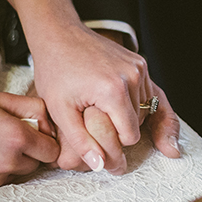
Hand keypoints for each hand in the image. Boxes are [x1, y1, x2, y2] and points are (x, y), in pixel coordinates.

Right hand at [0, 93, 58, 186]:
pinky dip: (3, 167)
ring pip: (24, 172)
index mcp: (17, 137)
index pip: (53, 150)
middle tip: (15, 133)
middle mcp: (10, 161)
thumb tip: (50, 122)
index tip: (36, 129)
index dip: (48, 139)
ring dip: (20, 160)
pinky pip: (7, 178)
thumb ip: (33, 108)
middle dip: (35, 150)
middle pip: (41, 163)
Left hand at [30, 26, 180, 174]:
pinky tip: (109, 96)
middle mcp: (133, 76)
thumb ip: (81, 142)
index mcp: (114, 91)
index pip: (130, 136)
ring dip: (127, 114)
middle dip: (120, 127)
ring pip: (145, 110)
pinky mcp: (140, 62)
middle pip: (139, 123)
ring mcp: (139, 67)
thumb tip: (99, 166)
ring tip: (100, 104)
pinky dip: (131, 101)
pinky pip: (145, 94)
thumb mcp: (60, 111)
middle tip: (93, 115)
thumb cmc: (55, 72)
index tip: (94, 132)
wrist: (59, 35)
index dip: (112, 140)